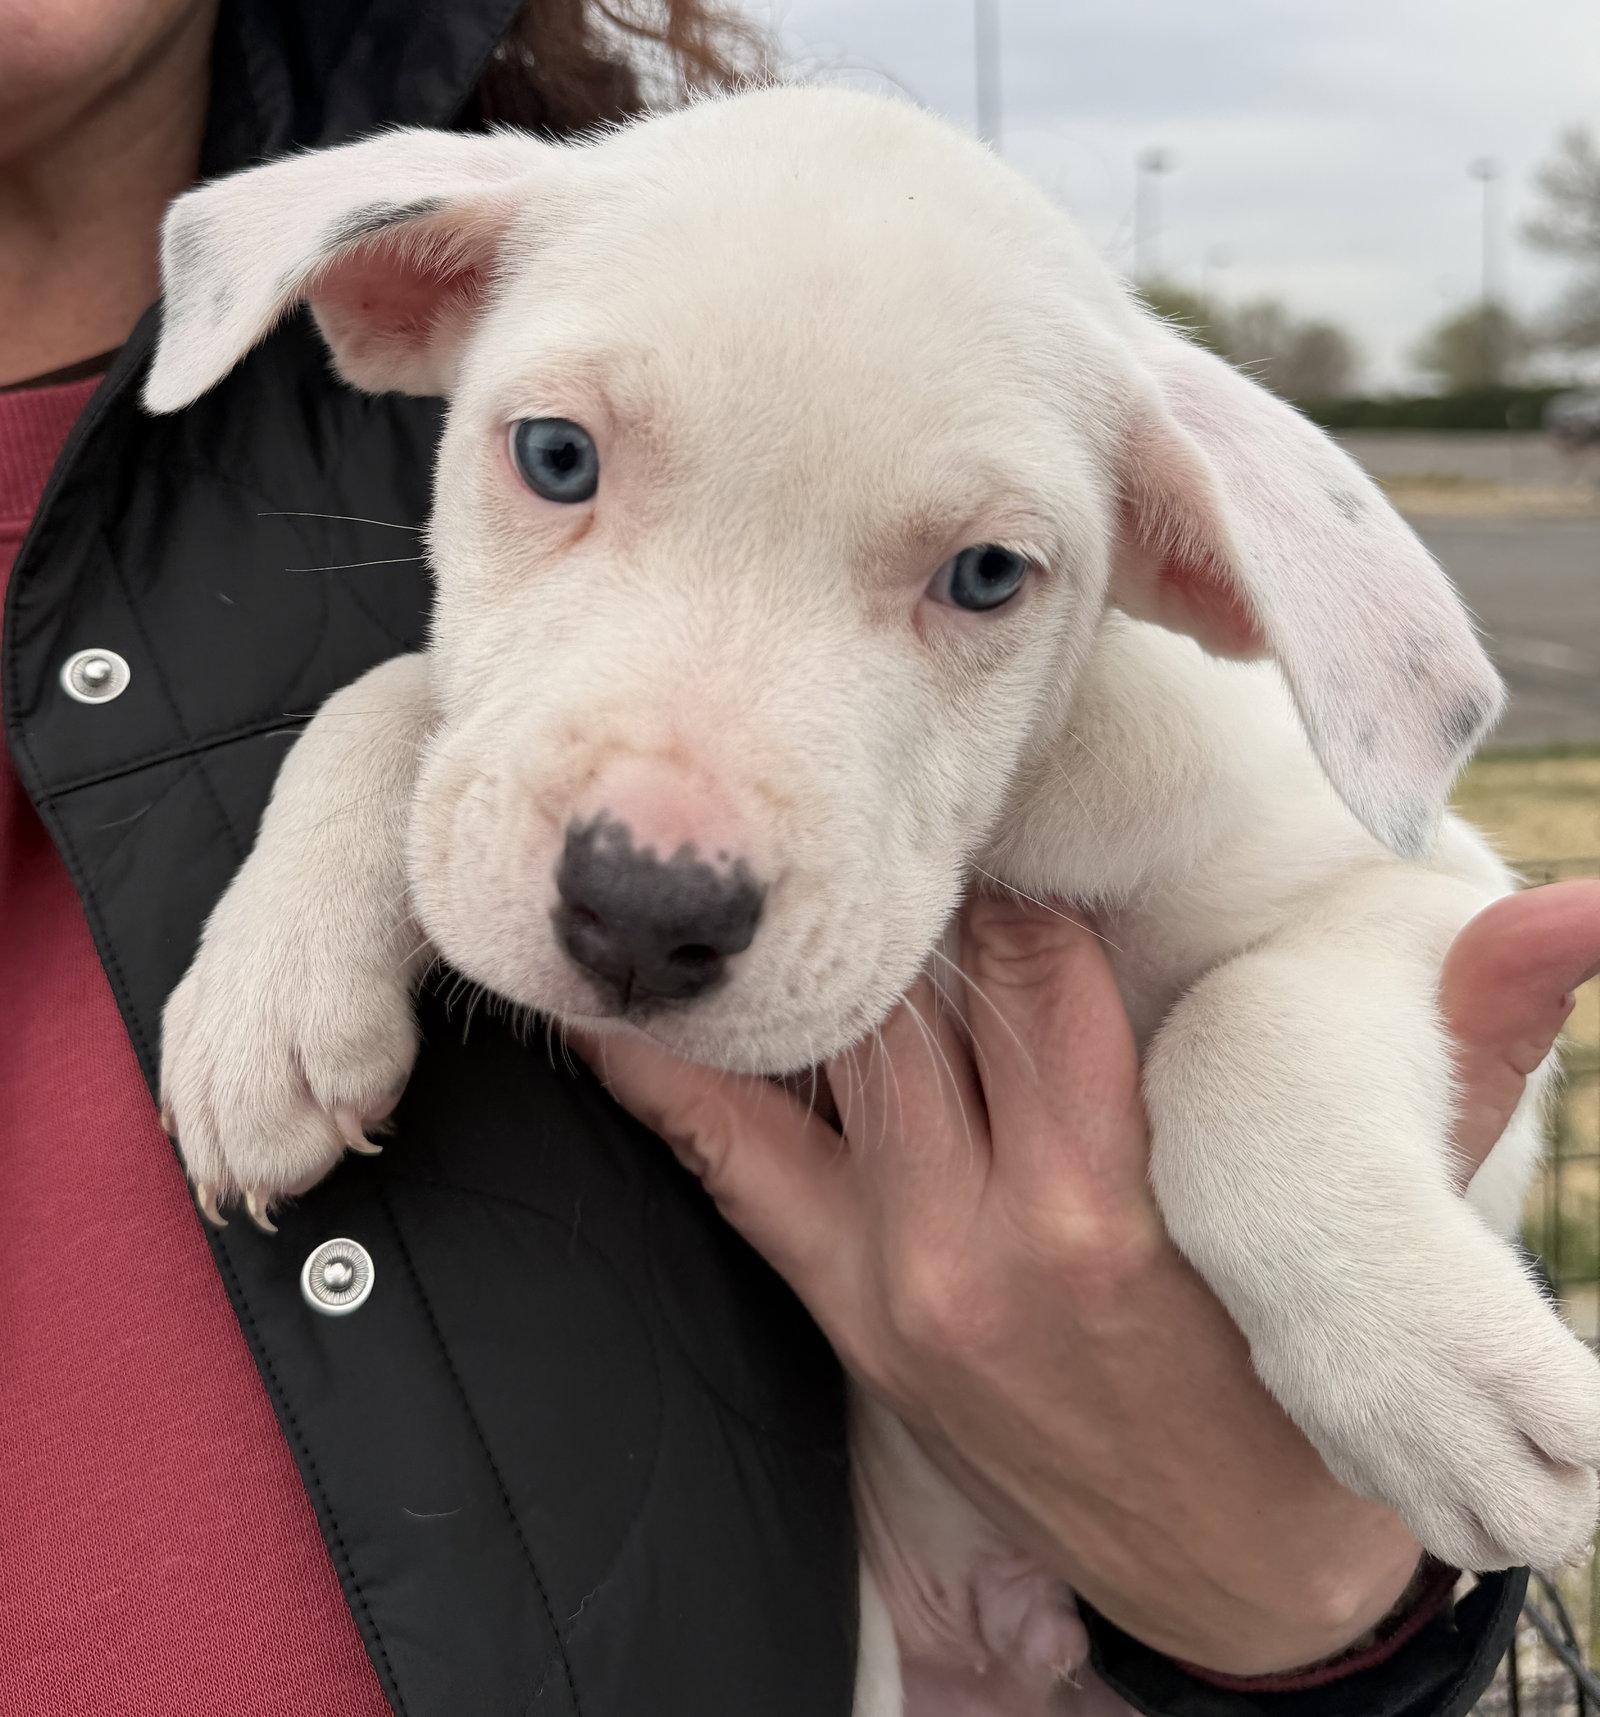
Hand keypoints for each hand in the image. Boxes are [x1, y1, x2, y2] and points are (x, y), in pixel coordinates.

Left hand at [577, 880, 1599, 1676]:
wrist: (1231, 1569)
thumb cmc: (1296, 1376)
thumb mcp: (1393, 1227)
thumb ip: (1473, 1052)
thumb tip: (1585, 913)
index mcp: (1119, 1193)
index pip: (1043, 969)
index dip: (1029, 883)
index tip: (999, 806)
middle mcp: (988, 1230)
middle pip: (918, 996)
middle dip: (914, 903)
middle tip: (862, 798)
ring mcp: (896, 1275)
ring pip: (822, 1058)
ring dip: (797, 961)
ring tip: (730, 851)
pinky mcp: (845, 1310)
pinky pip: (727, 1167)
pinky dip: (669, 1078)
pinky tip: (616, 999)